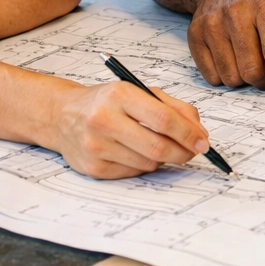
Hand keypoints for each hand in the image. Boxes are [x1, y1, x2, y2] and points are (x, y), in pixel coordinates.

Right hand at [51, 81, 210, 178]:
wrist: (62, 115)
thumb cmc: (106, 102)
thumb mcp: (138, 92)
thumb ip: (173, 107)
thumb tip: (199, 132)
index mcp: (119, 95)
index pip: (162, 118)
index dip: (188, 133)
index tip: (203, 142)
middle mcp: (104, 120)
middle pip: (157, 147)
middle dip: (183, 153)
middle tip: (193, 152)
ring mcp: (96, 146)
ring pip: (147, 163)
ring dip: (163, 159)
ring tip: (158, 146)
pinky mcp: (92, 168)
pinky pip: (132, 173)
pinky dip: (143, 166)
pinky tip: (136, 152)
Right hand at [188, 0, 264, 107]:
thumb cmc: (264, 0)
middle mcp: (236, 13)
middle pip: (251, 69)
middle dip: (264, 80)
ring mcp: (212, 24)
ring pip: (231, 77)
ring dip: (244, 78)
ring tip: (248, 57)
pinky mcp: (195, 35)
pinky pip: (211, 76)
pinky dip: (225, 76)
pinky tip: (230, 56)